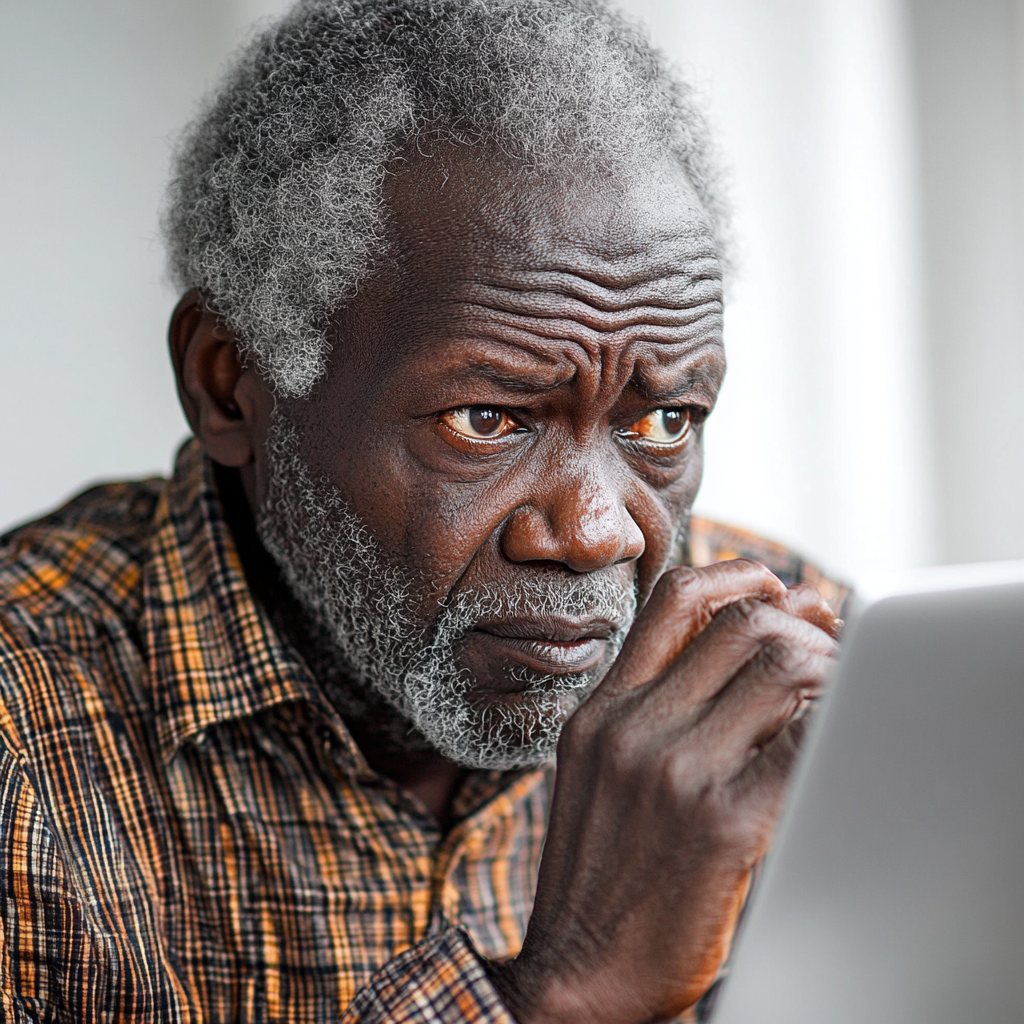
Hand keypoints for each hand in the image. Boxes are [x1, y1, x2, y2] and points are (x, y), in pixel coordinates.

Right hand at [491, 559, 840, 1023]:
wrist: (577, 974)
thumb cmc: (600, 874)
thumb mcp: (599, 771)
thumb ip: (653, 709)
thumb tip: (740, 652)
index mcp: (603, 711)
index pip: (675, 598)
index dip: (740, 576)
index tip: (779, 588)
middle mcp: (633, 727)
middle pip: (745, 624)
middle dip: (806, 627)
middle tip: (832, 652)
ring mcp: (673, 771)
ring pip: (781, 669)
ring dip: (830, 674)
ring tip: (839, 699)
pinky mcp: (720, 823)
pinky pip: (803, 746)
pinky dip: (834, 732)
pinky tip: (833, 749)